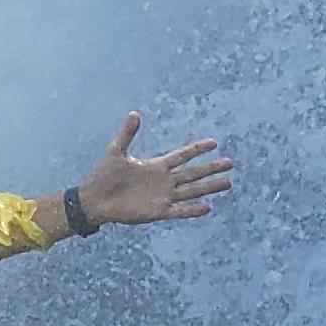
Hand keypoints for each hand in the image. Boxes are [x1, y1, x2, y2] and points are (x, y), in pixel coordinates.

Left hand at [78, 114, 231, 227]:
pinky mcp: (158, 211)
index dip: (197, 149)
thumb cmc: (105, 175)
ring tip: (227, 183)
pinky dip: (192, 210)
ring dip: (209, 187)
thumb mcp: (117, 151)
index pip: (182, 156)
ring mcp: (163, 196)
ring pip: (192, 191)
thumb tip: (135, 113)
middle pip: (193, 173)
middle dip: (211, 168)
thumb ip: (127, 134)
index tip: (214, 142)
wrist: (96, 199)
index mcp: (156, 166)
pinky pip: (179, 210)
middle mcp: (164, 181)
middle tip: (230, 163)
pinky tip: (207, 207)